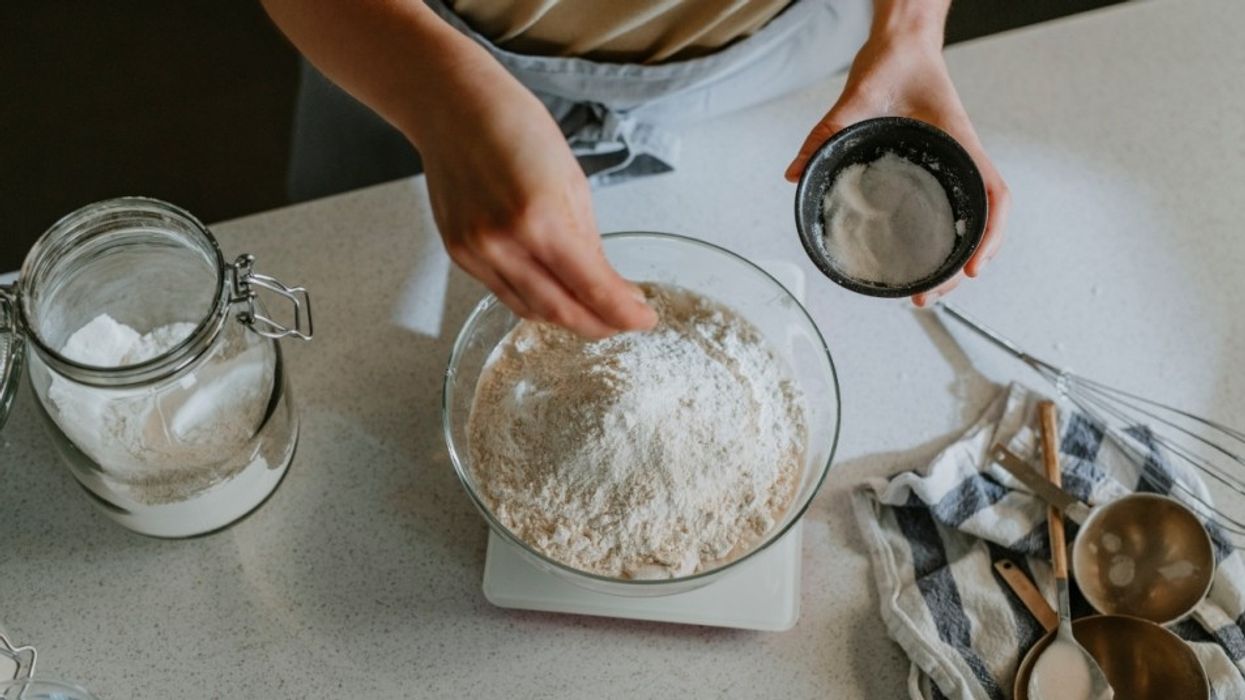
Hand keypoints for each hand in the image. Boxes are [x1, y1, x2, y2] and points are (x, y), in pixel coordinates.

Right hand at [414, 64, 656, 337]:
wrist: (452, 109)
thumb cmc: (516, 128)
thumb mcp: (571, 180)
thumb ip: (586, 238)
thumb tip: (603, 283)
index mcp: (541, 218)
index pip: (592, 287)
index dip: (622, 312)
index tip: (644, 320)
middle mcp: (503, 244)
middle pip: (560, 311)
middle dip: (598, 324)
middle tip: (622, 323)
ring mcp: (476, 253)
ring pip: (529, 310)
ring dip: (566, 317)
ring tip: (592, 312)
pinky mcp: (459, 255)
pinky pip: (504, 293)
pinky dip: (533, 300)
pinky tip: (553, 293)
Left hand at [785, 30, 1009, 306]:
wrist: (902, 44)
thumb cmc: (894, 64)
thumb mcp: (857, 97)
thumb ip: (825, 132)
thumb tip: (794, 172)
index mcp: (959, 144)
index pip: (993, 196)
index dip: (990, 235)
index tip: (973, 269)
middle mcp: (962, 159)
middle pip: (982, 222)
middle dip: (964, 264)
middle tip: (928, 297)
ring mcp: (951, 165)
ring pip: (970, 220)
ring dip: (956, 258)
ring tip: (928, 290)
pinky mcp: (935, 167)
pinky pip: (950, 207)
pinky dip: (946, 237)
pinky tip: (924, 258)